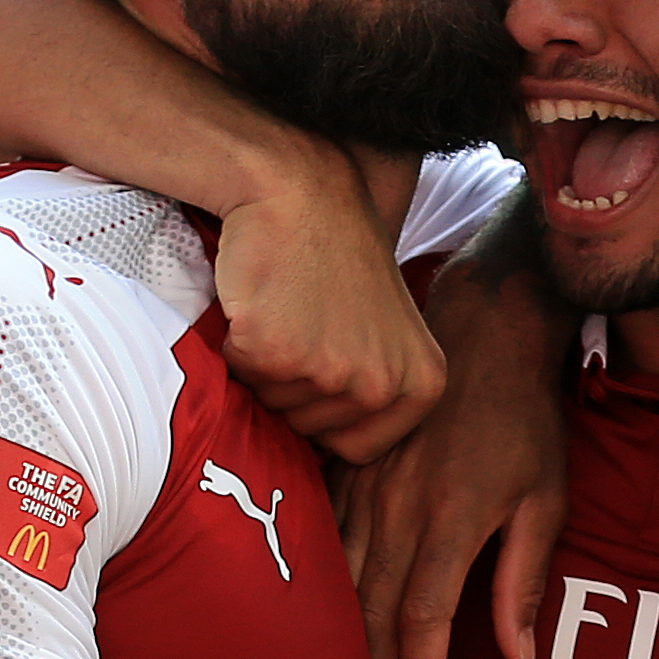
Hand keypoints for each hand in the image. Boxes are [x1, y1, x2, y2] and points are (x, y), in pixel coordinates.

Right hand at [214, 162, 444, 463]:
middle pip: (308, 432)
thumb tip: (335, 466)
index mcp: (422, 386)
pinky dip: (236, 345)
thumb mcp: (387, 334)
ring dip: (264, 366)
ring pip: (270, 406)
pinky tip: (263, 301)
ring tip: (287, 307)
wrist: (302, 193)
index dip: (328, 413)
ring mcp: (328, 370)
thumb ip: (375, 396)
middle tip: (305, 320)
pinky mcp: (275, 352)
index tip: (331, 356)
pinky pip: (238, 377)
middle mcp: (381, 384)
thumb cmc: (339, 261)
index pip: (357, 451)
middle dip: (292, 387)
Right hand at [340, 251, 569, 658]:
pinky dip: (322, 584)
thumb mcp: (545, 500)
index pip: (423, 618)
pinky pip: (326, 537)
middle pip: (372, 608)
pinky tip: (315, 618)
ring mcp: (365, 487)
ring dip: (340, 636)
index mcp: (450, 521)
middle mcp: (398, 509)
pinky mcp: (348, 470)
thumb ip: (524, 581)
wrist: (484, 332)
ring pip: (343, 577)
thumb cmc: (524, 421)